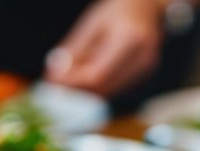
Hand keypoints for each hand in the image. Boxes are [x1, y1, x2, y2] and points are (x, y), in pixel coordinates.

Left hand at [44, 0, 164, 98]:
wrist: (147, 5)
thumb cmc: (118, 9)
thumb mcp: (92, 24)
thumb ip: (74, 51)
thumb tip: (54, 76)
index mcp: (129, 38)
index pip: (97, 75)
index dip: (73, 83)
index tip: (52, 82)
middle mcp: (143, 56)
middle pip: (103, 88)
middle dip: (76, 89)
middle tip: (55, 84)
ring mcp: (146, 67)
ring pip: (108, 92)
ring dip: (85, 90)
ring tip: (67, 77)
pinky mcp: (145, 74)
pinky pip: (116, 88)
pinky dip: (98, 86)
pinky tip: (86, 74)